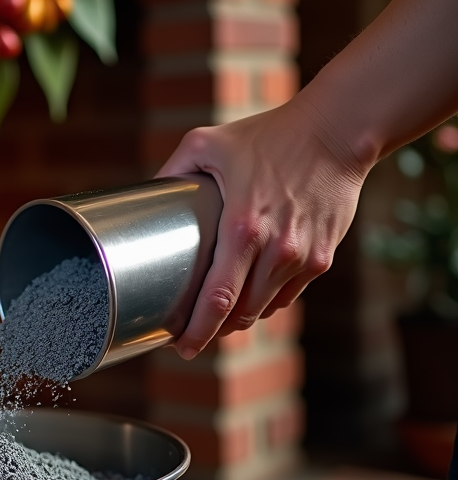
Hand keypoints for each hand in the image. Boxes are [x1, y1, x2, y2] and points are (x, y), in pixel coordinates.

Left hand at [157, 98, 368, 359]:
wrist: (337, 132)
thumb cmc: (268, 135)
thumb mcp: (207, 143)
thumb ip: (172, 171)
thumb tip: (143, 195)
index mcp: (244, 227)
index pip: (218, 298)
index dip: (197, 329)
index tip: (178, 346)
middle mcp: (277, 249)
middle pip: (240, 314)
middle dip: (212, 332)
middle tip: (188, 339)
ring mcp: (303, 257)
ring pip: (263, 309)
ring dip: (237, 321)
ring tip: (214, 323)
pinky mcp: (321, 259)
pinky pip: (286, 296)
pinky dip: (263, 303)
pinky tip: (246, 301)